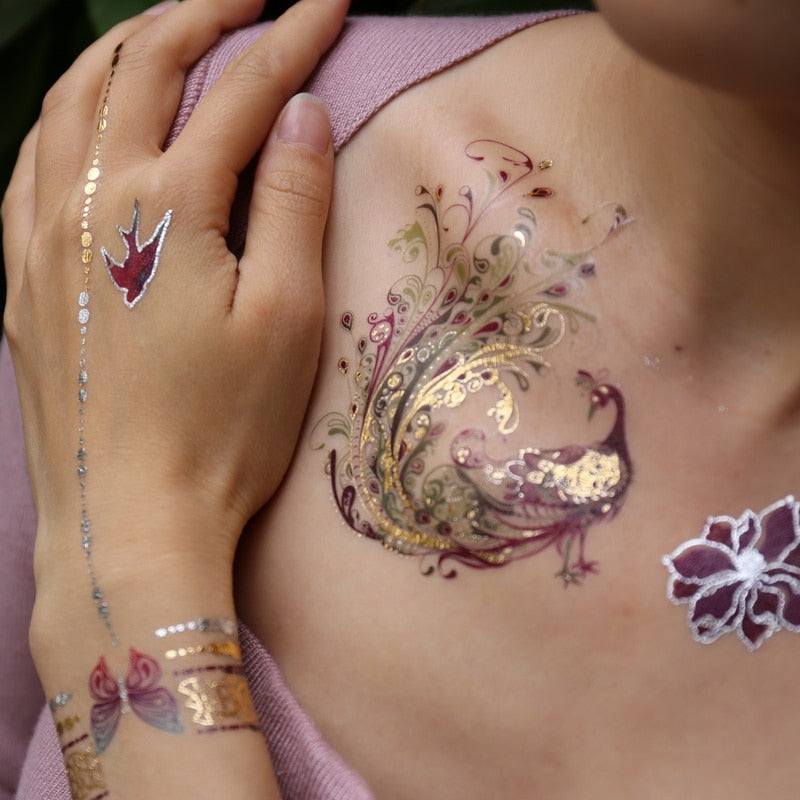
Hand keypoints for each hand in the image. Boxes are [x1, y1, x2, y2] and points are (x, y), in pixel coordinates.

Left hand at [3, 0, 345, 575]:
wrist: (131, 517)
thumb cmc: (223, 429)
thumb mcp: (287, 317)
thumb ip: (294, 203)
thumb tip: (302, 113)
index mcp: (168, 207)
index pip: (241, 92)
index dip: (292, 40)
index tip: (329, 5)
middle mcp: (92, 202)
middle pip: (141, 67)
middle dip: (202, 14)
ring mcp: (42, 235)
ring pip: (71, 101)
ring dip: (125, 49)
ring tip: (169, 33)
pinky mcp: (21, 276)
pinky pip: (27, 160)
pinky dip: (65, 114)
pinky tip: (89, 119)